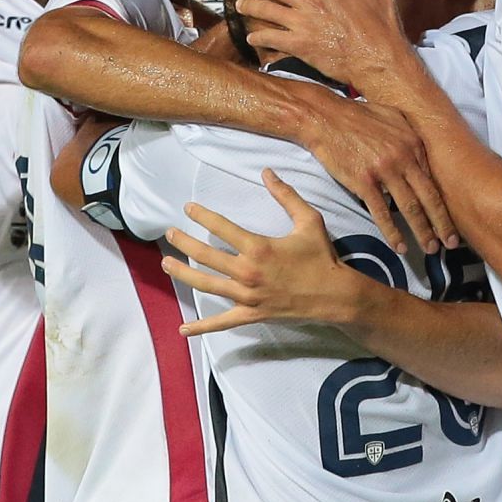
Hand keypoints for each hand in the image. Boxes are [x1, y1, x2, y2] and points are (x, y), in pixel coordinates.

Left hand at [164, 170, 385, 334]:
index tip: (189, 208)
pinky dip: (202, 327)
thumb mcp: (309, 221)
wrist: (335, 295)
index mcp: (258, 248)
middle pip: (206, 255)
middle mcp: (247, 272)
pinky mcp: (251, 314)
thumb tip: (267, 172)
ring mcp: (247, 296)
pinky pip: (221, 323)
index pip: (221, 227)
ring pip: (206, 284)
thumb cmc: (322, 257)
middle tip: (170, 233)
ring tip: (167, 264)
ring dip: (183, 274)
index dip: (202, 215)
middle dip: (184, 242)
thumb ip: (286, 196)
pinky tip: (184, 329)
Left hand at [231, 0, 407, 91]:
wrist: (381, 59)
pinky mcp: (300, 46)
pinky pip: (269, 38)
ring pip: (263, 10)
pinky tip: (253, 36)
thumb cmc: (382, 23)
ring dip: (247, 6)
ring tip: (240, 4)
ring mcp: (303, 23)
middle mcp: (310, 0)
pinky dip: (257, 36)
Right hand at [290, 86, 455, 254]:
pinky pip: (382, 213)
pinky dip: (393, 232)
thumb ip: (410, 138)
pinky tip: (400, 246)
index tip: (451, 220)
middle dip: (443, 223)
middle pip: (429, 197)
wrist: (326, 117)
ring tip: (431, 249)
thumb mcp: (393, 117)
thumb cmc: (358, 116)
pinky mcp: (364, 181)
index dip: (444, 203)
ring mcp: (385, 170)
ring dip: (422, 232)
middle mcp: (404, 157)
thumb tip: (421, 157)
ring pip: (410, 208)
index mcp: (414, 144)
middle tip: (452, 243)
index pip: (434, 179)